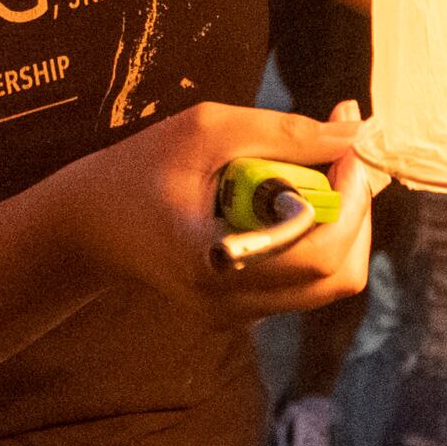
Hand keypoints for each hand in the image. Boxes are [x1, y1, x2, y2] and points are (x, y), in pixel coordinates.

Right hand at [50, 101, 374, 321]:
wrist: (90, 224)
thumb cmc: (140, 168)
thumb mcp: (206, 130)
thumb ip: (284, 132)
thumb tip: (355, 130)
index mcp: (215, 263)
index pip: (318, 255)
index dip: (351, 200)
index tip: (350, 147)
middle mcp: (232, 304)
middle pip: (339, 275)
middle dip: (356, 211)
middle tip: (343, 156)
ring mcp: (238, 315)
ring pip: (331, 281)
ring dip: (342, 223)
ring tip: (319, 170)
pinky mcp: (243, 311)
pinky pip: (306, 281)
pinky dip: (319, 235)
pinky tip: (296, 194)